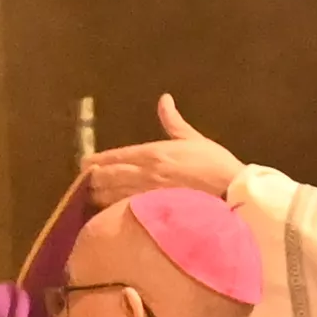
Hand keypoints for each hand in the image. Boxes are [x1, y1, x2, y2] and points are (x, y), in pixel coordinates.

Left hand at [80, 93, 245, 210]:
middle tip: (84, 185)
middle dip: (92, 181)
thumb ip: (173, 122)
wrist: (232, 194)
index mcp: (152, 153)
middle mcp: (143, 173)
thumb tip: (164, 100)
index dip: (95, 162)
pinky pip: (123, 214)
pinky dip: (111, 214)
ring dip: (98, 197)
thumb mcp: (194, 140)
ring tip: (90, 199)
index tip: (84, 165)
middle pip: (105, 178)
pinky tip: (106, 217)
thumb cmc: (216, 166)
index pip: (113, 157)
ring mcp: (145, 196)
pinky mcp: (151, 215)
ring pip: (109, 197)